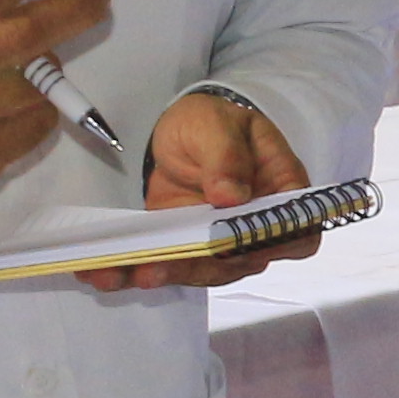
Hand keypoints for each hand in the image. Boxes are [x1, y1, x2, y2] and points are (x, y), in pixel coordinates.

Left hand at [81, 91, 317, 291]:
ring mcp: (221, 244)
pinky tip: (103, 272)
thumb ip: (226, 156)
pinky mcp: (187, 249)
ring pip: (201, 271)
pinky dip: (135, 271)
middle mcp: (257, 229)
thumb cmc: (212, 123)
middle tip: (155, 268)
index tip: (231, 246)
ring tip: (119, 272)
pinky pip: (168, 266)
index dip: (271, 246)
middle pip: (240, 261)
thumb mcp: (216, 125)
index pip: (295, 233)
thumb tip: (232, 196)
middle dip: (194, 268)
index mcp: (281, 193)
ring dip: (161, 274)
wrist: (183, 134)